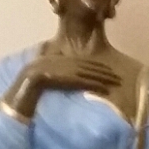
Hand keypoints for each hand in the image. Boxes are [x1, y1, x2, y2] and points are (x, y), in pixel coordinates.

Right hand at [1, 54, 120, 119]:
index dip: (98, 66)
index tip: (109, 69)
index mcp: (64, 59)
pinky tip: (107, 89)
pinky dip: (98, 85)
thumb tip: (61, 70)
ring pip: (92, 74)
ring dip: (106, 78)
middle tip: (120, 76)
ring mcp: (71, 71)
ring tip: (118, 82)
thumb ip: (57, 66)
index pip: (86, 62)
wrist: (29, 79)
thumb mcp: (48, 67)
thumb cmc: (34, 77)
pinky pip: (87, 82)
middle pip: (92, 67)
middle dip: (107, 71)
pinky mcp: (70, 80)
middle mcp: (70, 63)